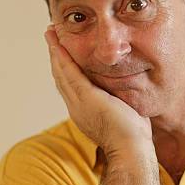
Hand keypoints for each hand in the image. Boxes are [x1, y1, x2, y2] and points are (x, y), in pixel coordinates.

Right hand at [44, 27, 153, 158]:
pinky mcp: (86, 97)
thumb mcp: (123, 114)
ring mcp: (79, 103)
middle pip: (61, 77)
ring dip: (55, 52)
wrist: (131, 150)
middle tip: (51, 36)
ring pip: (61, 72)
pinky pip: (70, 73)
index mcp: (85, 112)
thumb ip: (120, 101)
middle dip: (55, 56)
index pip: (70, 86)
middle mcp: (77, 108)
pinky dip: (62, 57)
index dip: (64, 68)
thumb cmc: (133, 138)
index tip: (62, 53)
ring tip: (50, 34)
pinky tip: (58, 44)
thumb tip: (129, 91)